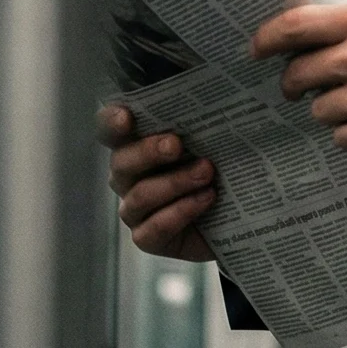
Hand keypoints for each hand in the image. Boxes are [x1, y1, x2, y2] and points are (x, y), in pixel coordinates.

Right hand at [99, 108, 216, 258]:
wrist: (236, 219)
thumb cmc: (218, 171)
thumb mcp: (213, 145)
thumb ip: (201, 128)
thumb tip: (213, 109)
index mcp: (135, 146)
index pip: (110, 130)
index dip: (111, 122)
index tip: (127, 117)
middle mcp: (128, 177)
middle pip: (121, 162)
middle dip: (147, 151)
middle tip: (175, 145)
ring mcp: (134, 209)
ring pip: (139, 196)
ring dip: (174, 182)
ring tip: (206, 172)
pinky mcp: (147, 238)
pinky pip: (154, 227)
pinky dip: (181, 211)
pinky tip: (206, 199)